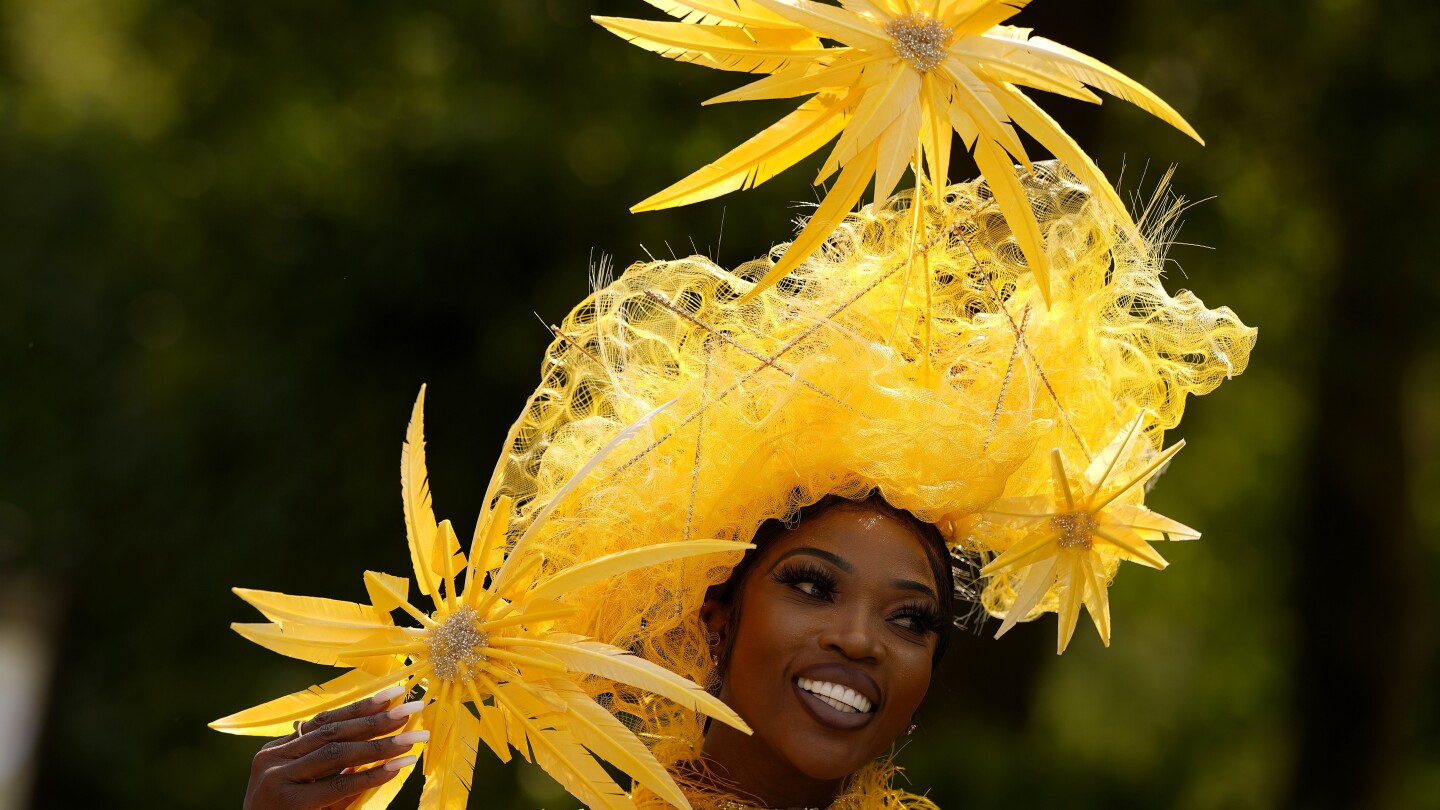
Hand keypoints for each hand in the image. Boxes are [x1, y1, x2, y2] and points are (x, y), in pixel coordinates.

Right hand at [243, 686, 427, 809]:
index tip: (394, 693)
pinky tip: (396, 766)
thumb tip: (379, 740)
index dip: (361, 707)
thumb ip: (335, 768)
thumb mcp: (306, 790)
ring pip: (336, 753)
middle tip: (413, 707)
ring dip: (380, 744)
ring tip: (413, 737)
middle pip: (332, 731)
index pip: (324, 721)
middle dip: (376, 719)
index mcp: (276, 750)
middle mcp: (273, 759)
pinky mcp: (286, 803)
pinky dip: (369, 775)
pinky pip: (336, 785)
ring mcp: (276, 779)